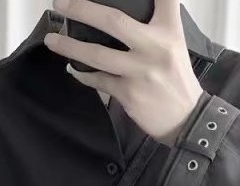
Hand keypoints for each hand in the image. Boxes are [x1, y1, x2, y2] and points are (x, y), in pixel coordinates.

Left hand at [43, 0, 203, 146]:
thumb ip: (157, 24)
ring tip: (52, 40)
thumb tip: (119, 17)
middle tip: (60, 4)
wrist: (186, 120)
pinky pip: (99, 81)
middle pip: (113, 21)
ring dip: (70, 47)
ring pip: (97, 54)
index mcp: (168, 32)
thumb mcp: (174, 46)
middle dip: (82, 10)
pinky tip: (73, 69)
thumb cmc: (176, 81)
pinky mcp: (129, 94)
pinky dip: (83, 74)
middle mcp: (154, 48)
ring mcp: (139, 72)